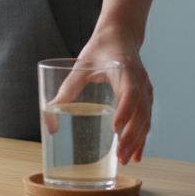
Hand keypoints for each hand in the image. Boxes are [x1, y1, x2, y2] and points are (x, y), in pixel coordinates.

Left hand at [76, 31, 152, 164]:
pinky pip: (146, 119)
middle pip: (141, 113)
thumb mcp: (81, 66)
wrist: (121, 35)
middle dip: (131, 136)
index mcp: (125, 70)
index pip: (130, 93)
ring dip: (137, 141)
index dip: (125, 112)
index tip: (115, 129)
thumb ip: (66, 89)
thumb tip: (49, 113)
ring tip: (125, 160)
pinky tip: (137, 154)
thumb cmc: (99, 49)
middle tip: (119, 156)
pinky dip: (142, 137)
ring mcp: (146, 89)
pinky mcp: (145, 97)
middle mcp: (140, 81)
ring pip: (146, 119)